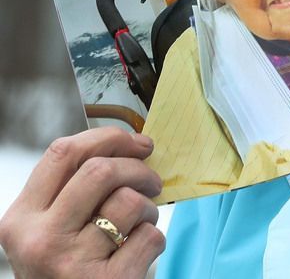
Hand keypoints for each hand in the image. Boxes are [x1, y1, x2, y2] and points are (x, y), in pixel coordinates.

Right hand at [0, 127, 163, 278]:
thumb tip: (130, 147)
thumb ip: (73, 192)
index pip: (62, 154)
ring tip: (141, 223)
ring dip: (149, 207)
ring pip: (129, 202)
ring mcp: (72, 264)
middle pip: (100, 171)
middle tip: (152, 180)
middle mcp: (41, 241)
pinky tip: (139, 253)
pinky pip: (149, 237)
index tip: (136, 141)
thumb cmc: (64, 273)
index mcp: (21, 220)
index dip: (108, 138)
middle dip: (137, 168)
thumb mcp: (50, 232)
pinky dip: (154, 238)